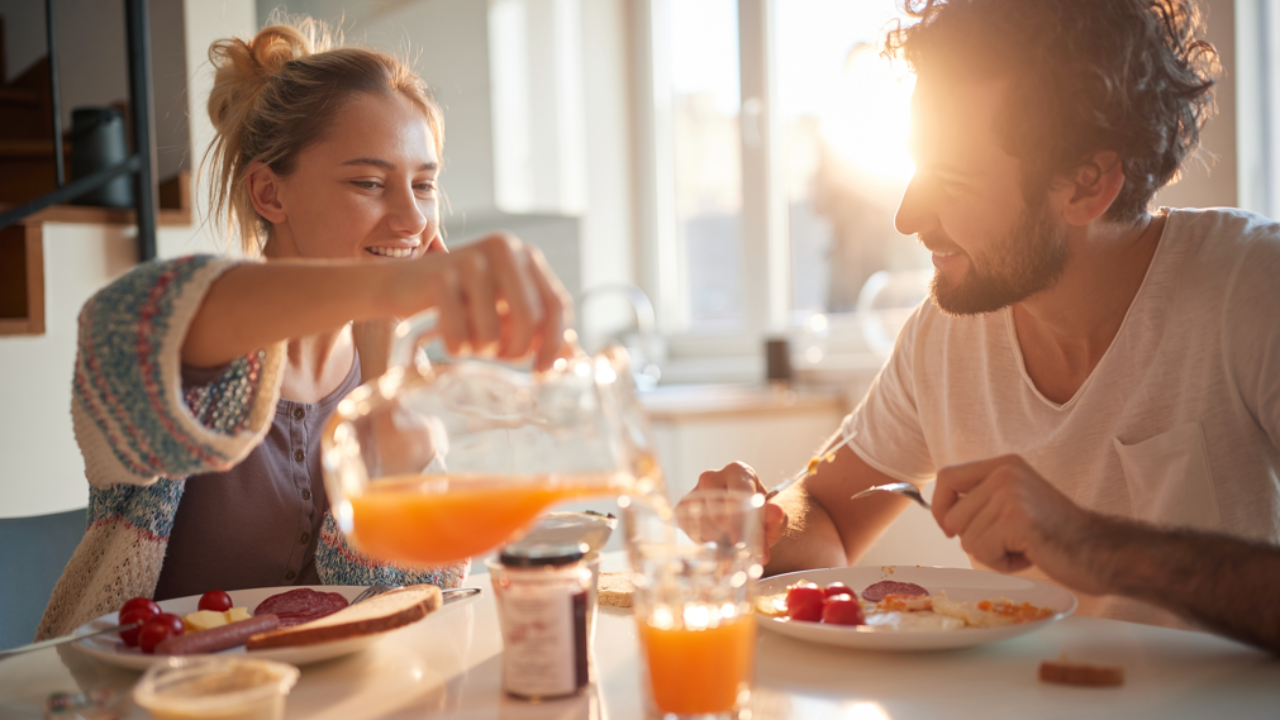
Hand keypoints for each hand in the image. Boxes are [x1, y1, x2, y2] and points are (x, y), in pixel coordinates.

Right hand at [390, 233, 572, 370]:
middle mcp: (504, 249)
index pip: (557, 304)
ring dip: (481, 350)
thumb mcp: (504, 312)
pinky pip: (460, 334)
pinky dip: (456, 348)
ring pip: (493, 333)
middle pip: (530, 320)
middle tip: (498, 356)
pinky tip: (449, 339)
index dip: (555, 343)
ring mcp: (472, 260)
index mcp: (525, 255)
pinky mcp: (440, 277)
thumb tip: (574, 357)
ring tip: (469, 340)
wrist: (399, 284)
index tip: (542, 371)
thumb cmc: (460, 303)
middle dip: (515, 351)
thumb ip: (539, 330)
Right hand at [682, 462, 787, 563]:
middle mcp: (713, 476)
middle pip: (715, 507)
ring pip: (700, 520)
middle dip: (726, 531)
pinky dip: (701, 539)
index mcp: (738, 472)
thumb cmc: (758, 517)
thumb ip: (776, 518)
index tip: (738, 541)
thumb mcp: (772, 520)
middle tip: (735, 547)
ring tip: (728, 543)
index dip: (738, 519)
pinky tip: (714, 540)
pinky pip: (688, 526)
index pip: (737, 492)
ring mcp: (695, 490)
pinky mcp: (682, 506)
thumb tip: (776, 512)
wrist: (743, 519)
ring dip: (715, 538)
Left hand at [932, 454, 1107, 594]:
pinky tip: (1029, 555)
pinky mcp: (1016, 519)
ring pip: (966, 538)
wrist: (1101, 551)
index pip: (946, 478)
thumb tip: (941, 512)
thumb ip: (982, 498)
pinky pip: (982, 551)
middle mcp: (1005, 472)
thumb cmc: (1055, 534)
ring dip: (991, 553)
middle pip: (951, 516)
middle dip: (973, 539)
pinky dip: (1001, 563)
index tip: (950, 528)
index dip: (939, 507)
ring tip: (1023, 546)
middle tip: (1009, 541)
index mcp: (1003, 465)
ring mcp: (1011, 494)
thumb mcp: (1014, 501)